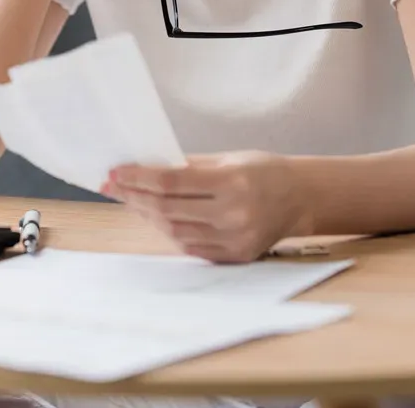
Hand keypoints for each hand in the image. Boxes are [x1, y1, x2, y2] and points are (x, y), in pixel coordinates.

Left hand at [102, 152, 308, 263]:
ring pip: (175, 232)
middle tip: (113, 186)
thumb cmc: (264, 171)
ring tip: (132, 201)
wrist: (301, 198)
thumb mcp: (228, 157)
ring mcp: (235, 240)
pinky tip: (156, 218)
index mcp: (232, 182)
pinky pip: (191, 247)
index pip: (171, 183)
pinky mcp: (235, 256)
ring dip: (148, 216)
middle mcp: (234, 214)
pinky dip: (169, 232)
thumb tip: (147, 167)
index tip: (116, 172)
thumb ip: (189, 165)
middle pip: (168, 209)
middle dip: (135, 197)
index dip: (138, 178)